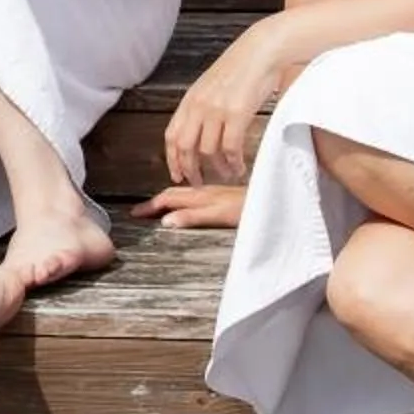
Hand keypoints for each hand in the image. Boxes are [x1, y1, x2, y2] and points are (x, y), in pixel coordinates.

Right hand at [130, 183, 244, 229]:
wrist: (278, 200)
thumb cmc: (252, 209)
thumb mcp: (220, 216)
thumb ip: (193, 217)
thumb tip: (166, 221)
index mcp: (202, 196)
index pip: (169, 198)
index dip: (151, 206)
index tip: (135, 213)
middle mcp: (207, 192)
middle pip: (175, 193)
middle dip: (155, 201)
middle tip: (139, 211)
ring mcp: (217, 192)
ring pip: (186, 192)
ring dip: (169, 198)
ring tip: (158, 205)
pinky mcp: (226, 196)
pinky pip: (198, 194)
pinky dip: (185, 198)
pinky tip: (190, 202)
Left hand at [163, 21, 288, 187]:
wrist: (261, 50)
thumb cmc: (241, 67)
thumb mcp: (212, 85)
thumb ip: (201, 106)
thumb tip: (197, 130)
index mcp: (190, 99)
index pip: (171, 135)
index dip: (172, 159)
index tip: (176, 174)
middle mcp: (199, 105)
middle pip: (185, 148)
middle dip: (190, 170)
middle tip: (198, 182)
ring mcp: (216, 109)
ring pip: (208, 152)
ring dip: (217, 169)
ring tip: (226, 174)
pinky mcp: (237, 113)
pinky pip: (230, 148)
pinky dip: (234, 162)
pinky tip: (239, 166)